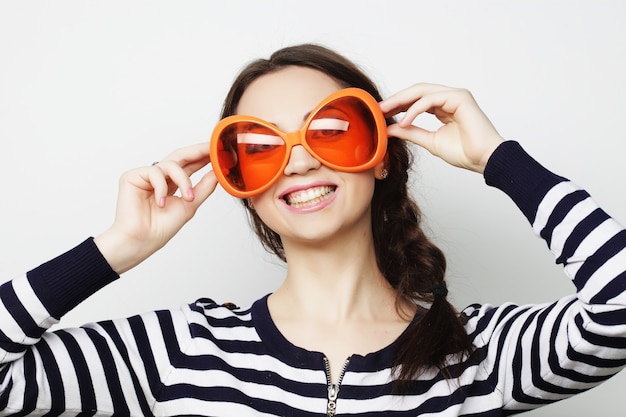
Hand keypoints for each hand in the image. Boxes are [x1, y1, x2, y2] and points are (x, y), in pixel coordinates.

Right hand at [94, 143, 216, 273]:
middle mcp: (160, 177)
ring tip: (187, 198)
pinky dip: (162, 187)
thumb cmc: (160, 228)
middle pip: (180, 156)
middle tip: (212, 149)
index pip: (190, 164)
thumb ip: (204, 187)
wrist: (141, 241)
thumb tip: (218, 173)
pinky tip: (161, 202)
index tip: (219, 150)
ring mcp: (146, 176)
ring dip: (184, 180)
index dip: (204, 156)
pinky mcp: (132, 176)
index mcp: (172, 183)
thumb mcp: (190, 204)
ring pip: (171, 165)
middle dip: (198, 152)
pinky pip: (154, 172)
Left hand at [379, 83, 504, 172]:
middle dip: (395, 99)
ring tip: (385, 112)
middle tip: (377, 109)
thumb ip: (411, 132)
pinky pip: (431, 99)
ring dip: (401, 101)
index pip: (415, 99)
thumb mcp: (430, 142)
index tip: (380, 113)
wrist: (485, 160)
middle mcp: (450, 97)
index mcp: (444, 106)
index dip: (397, 104)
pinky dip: (415, 110)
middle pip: (416, 91)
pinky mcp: (460, 98)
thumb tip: (391, 128)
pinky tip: (404, 120)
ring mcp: (456, 95)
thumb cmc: (465, 153)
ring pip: (422, 91)